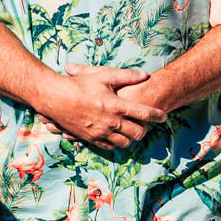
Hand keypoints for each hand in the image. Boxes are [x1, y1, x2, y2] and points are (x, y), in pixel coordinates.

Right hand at [40, 65, 168, 148]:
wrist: (55, 98)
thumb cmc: (80, 85)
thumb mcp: (104, 76)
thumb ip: (126, 76)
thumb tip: (144, 74)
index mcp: (116, 105)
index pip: (145, 113)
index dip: (158, 116)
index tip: (164, 116)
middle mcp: (111, 121)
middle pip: (138, 132)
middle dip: (145, 129)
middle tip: (145, 124)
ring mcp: (101, 132)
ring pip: (126, 142)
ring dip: (131, 137)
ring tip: (131, 128)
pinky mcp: (91, 138)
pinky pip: (110, 146)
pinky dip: (116, 141)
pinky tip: (116, 133)